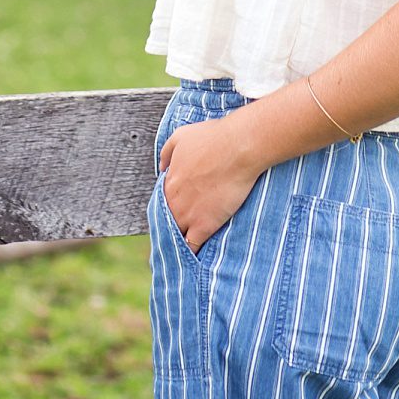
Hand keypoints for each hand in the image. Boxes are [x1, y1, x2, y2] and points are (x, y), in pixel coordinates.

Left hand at [158, 117, 264, 254]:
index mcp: (169, 181)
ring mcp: (188, 214)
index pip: (162, 202)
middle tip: (178, 236)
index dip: (169, 208)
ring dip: (179, 243)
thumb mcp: (180, 137)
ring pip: (176, 236)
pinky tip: (193, 261)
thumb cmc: (212, 138)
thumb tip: (162, 168)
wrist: (236, 148)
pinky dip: (192, 253)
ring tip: (182, 253)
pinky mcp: (205, 225)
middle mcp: (173, 200)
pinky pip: (192, 246)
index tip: (175, 213)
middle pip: (167, 221)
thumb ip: (167, 153)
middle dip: (172, 228)